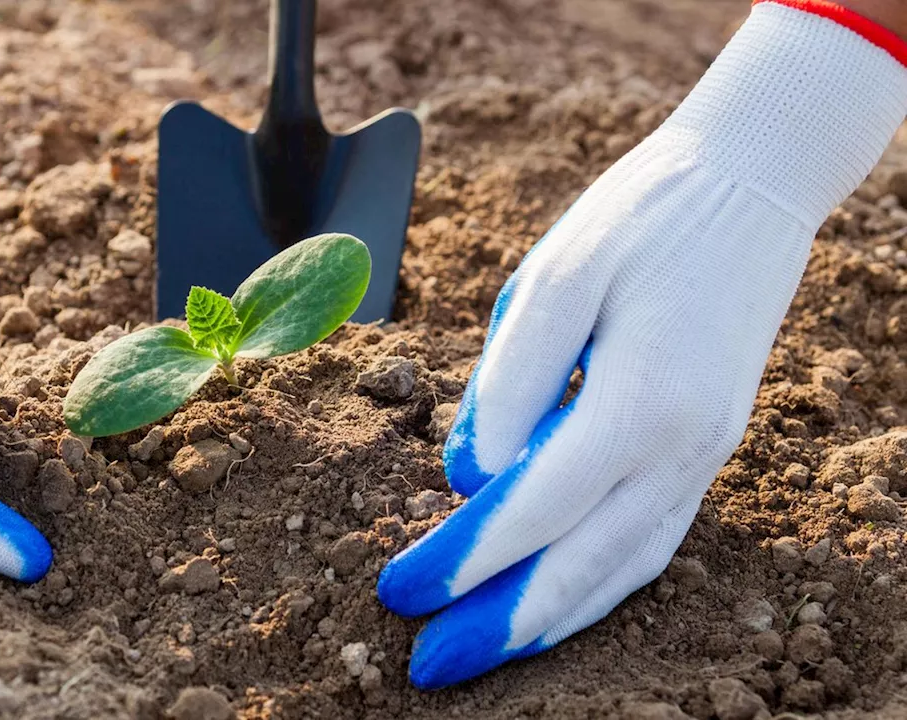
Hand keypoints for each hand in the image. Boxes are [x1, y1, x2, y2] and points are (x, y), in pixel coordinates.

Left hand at [377, 0, 906, 688]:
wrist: (751, 184)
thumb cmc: (640, 220)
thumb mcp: (554, 278)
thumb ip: (511, 384)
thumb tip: (469, 480)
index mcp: (643, 402)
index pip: (535, 510)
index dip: (464, 559)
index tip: (401, 591)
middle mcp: (686, 447)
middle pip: (582, 565)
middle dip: (500, 623)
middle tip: (425, 667)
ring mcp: (708, 453)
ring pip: (625, 567)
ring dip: (553, 621)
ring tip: (486, 654)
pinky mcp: (709, 447)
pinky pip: (653, 540)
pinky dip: (600, 584)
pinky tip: (555, 601)